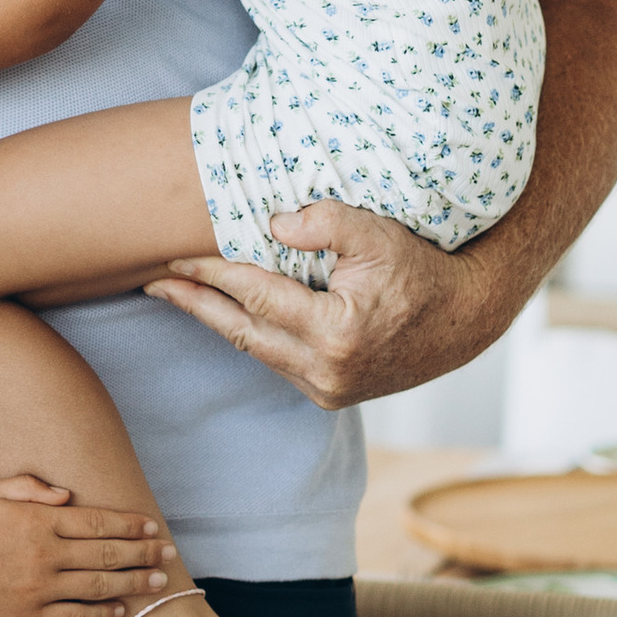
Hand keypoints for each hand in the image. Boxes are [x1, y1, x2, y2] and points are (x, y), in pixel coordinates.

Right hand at [0, 477, 167, 616]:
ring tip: (158, 583)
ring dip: (134, 583)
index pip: (98, 521)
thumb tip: (65, 495)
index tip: (152, 525)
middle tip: (168, 552)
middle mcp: (46, 555)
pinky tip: (120, 610)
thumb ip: (26, 487)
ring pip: (100, 586)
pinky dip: (102, 613)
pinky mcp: (30, 616)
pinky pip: (76, 616)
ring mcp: (41, 589)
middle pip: (108, 553)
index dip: (130, 523)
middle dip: (142, 552)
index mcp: (37, 521)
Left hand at [145, 202, 501, 411]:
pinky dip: (250, 335)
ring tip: (179, 294)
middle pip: (240, 332)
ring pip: (255, 349)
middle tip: (152, 281)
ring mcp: (327, 390)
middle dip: (193, 305)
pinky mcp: (330, 395)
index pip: (254, 296)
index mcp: (335, 334)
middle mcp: (326, 372)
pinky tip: (227, 313)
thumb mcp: (379, 233)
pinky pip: (276, 360)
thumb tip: (271, 224)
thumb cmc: (422, 268)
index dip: (210, 274)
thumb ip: (326, 221)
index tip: (172, 256)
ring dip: (217, 321)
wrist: (465, 319)